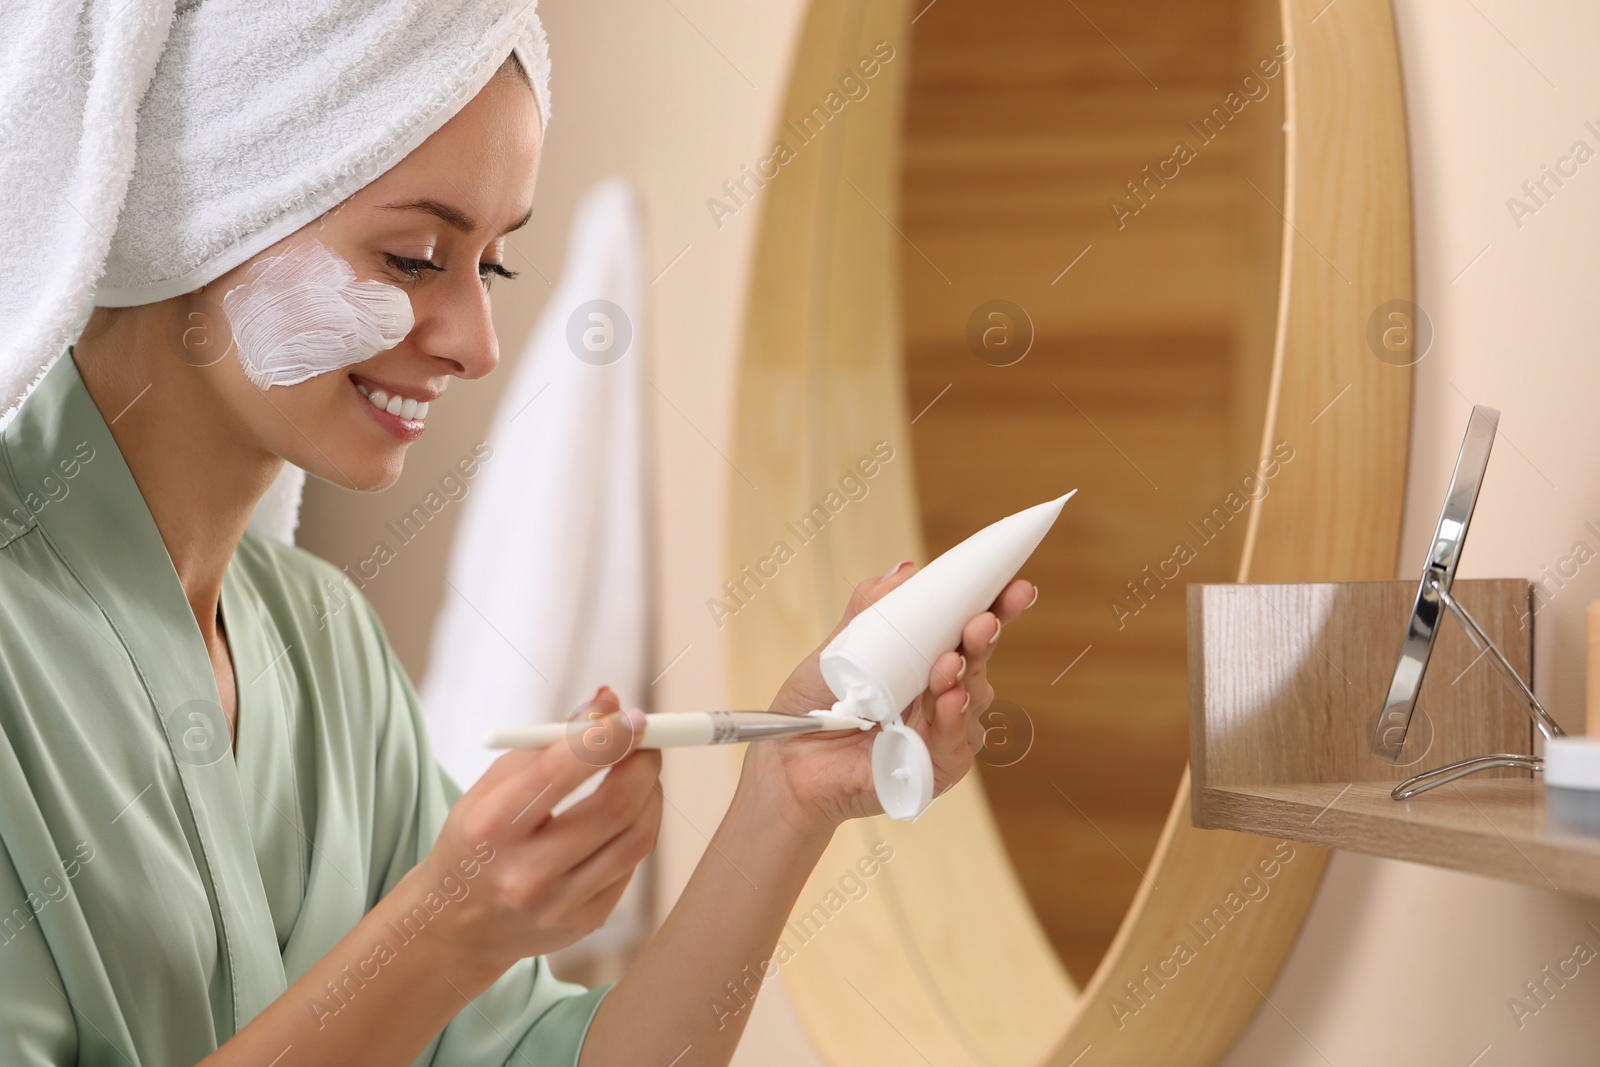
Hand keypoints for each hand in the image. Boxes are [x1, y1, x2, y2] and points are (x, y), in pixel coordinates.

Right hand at [408, 687, 662, 982]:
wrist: (456, 927)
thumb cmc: (478, 840)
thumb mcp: (492, 787)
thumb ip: (550, 742)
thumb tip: (610, 701)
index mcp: (492, 828)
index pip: (559, 773)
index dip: (607, 738)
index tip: (634, 716)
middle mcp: (525, 873)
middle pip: (615, 807)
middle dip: (643, 763)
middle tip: (647, 742)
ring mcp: (559, 905)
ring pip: (637, 839)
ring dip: (652, 794)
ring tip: (641, 773)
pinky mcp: (585, 923)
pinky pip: (632, 866)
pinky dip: (638, 830)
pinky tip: (625, 816)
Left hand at [746, 560, 1037, 832]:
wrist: (787, 763)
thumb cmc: (813, 709)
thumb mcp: (836, 650)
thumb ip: (870, 611)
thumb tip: (906, 571)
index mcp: (923, 658)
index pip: (964, 626)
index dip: (992, 604)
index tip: (1012, 584)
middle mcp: (940, 691)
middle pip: (976, 657)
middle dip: (985, 634)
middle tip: (984, 619)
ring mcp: (942, 729)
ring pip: (972, 698)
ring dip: (966, 676)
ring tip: (951, 661)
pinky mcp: (936, 766)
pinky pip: (956, 742)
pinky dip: (954, 720)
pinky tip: (950, 701)